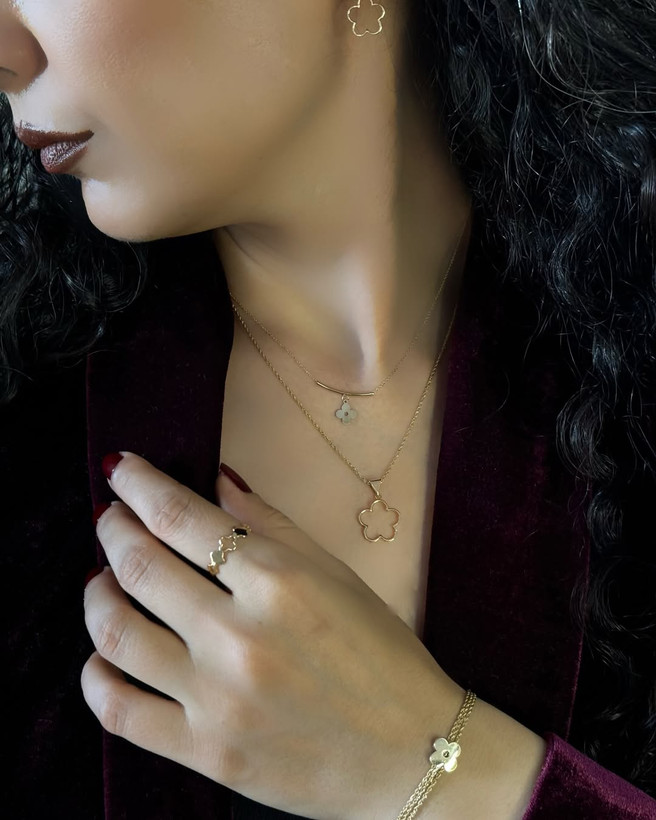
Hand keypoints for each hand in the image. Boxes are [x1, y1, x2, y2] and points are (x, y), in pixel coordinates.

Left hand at [82, 452, 466, 818]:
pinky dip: (95, 677)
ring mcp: (218, 699)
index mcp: (278, 581)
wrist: (411, 752)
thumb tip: (216, 480)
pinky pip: (119, 712)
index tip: (119, 469)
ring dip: (96, 595)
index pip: (181, 517)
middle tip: (109, 519)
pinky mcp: (206, 753)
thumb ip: (270, 523)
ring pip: (117, 633)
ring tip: (101, 580)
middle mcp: (241, 636)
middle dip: (112, 529)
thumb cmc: (382, 655)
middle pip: (139, 566)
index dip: (138, 485)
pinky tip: (99, 657)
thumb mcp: (335, 574)